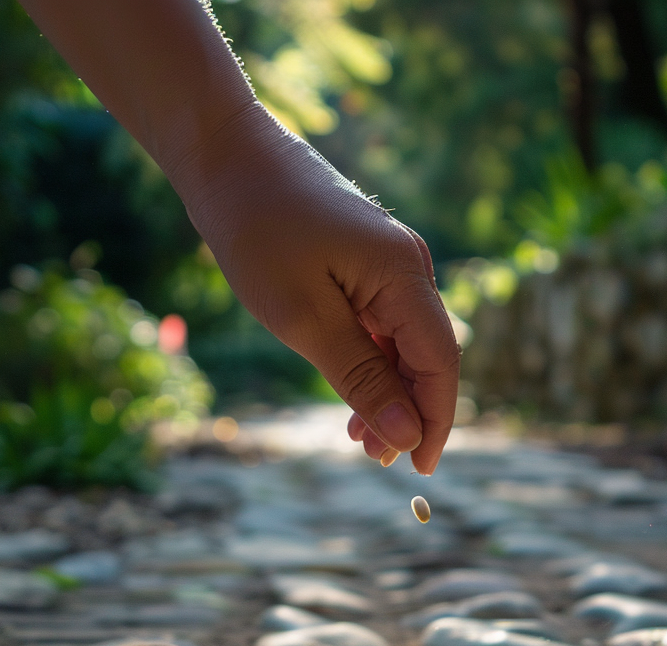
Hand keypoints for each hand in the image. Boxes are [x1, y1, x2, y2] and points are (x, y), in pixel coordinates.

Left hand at [180, 109, 459, 473]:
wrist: (225, 154)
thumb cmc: (257, 230)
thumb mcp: (303, 318)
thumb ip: (360, 378)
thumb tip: (405, 435)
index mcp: (404, 275)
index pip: (441, 363)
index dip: (436, 421)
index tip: (420, 470)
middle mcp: (410, 268)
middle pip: (428, 356)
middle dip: (408, 412)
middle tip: (374, 459)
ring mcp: (390, 264)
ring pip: (404, 344)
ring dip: (387, 392)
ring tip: (358, 437)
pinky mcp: (367, 264)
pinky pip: (382, 325)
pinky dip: (371, 362)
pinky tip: (350, 392)